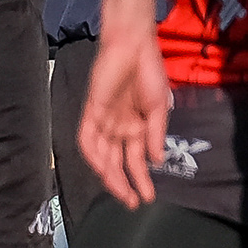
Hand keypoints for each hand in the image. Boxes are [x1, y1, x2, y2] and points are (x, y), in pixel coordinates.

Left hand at [78, 22, 170, 207]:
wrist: (133, 45)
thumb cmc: (149, 71)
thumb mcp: (159, 107)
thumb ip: (156, 134)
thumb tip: (157, 161)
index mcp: (136, 127)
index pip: (135, 160)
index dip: (141, 180)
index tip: (148, 198)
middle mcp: (118, 127)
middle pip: (116, 162)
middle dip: (123, 183)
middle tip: (132, 202)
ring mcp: (104, 120)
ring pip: (102, 155)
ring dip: (109, 174)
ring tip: (121, 191)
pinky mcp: (92, 110)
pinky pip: (87, 138)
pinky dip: (94, 154)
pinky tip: (103, 168)